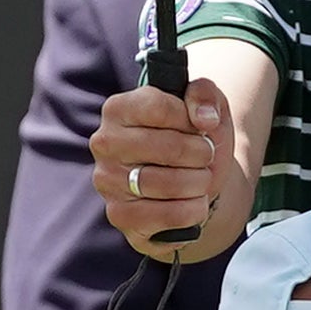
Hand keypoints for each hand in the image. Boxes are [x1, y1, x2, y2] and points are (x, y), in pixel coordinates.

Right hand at [89, 77, 246, 261]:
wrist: (192, 184)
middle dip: (201, 154)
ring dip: (200, 183)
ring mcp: (108, 181)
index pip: (160, 108)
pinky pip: (168, 215)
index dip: (191, 120)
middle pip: (170, 147)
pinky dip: (193, 210)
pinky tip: (194, 202)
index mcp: (119, 109)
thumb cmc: (193, 139)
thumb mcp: (206, 107)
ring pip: (170, 184)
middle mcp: (105, 143)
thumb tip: (205, 118)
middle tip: (205, 156)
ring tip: (201, 179)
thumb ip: (205, 94)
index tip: (199, 127)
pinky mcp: (120, 215)